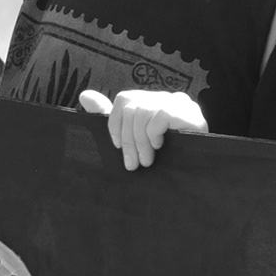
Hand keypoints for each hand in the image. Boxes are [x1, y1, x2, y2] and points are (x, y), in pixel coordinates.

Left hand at [79, 86, 206, 169]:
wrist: (192, 180)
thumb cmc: (162, 160)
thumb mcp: (132, 139)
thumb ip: (110, 117)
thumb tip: (84, 95)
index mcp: (153, 102)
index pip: (125, 98)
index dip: (115, 123)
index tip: (117, 147)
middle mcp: (167, 98)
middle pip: (132, 105)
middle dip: (127, 139)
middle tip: (132, 163)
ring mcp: (181, 103)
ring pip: (143, 111)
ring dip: (140, 142)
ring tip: (147, 160)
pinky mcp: (191, 113)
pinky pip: (160, 115)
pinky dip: (154, 134)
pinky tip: (161, 146)